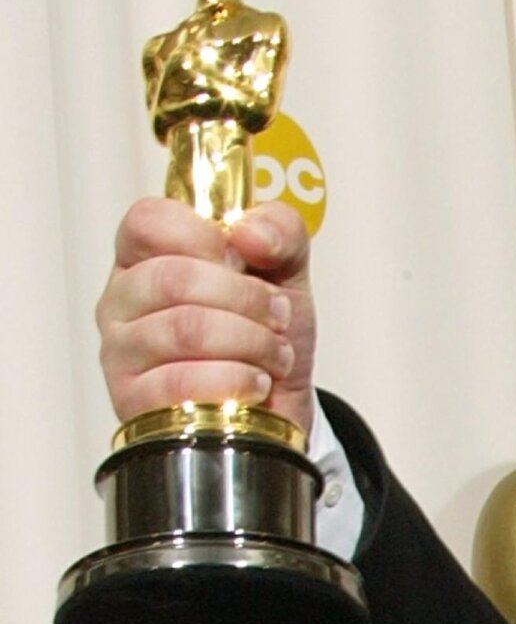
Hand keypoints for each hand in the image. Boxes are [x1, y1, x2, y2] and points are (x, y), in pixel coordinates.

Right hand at [96, 198, 316, 433]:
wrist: (278, 401)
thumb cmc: (267, 329)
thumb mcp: (286, 268)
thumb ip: (279, 230)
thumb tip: (249, 233)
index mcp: (148, 256)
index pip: (147, 221)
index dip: (204, 235)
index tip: (243, 259)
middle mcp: (122, 301)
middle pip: (173, 278)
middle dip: (246, 298)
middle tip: (278, 315)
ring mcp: (121, 353)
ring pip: (184, 331)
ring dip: (252, 343)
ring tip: (276, 354)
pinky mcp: (133, 402)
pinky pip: (183, 383)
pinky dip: (237, 381)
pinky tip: (256, 384)